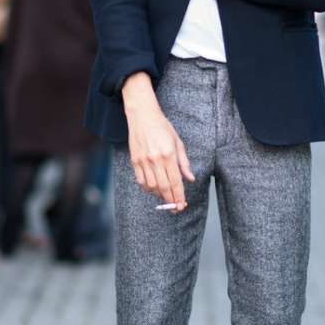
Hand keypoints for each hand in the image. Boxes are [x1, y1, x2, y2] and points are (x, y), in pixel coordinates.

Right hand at [122, 73, 194, 209]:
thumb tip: (190, 178)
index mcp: (168, 154)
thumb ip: (184, 162)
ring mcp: (143, 161)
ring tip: (166, 197)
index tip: (182, 205)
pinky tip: (154, 189)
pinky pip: (141, 181)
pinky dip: (148, 188)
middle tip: (175, 208)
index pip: (175, 181)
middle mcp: (155, 159)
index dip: (179, 196)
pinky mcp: (135, 160)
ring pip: (151, 186)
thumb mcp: (178, 142)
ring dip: (159, 195)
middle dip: (170, 200)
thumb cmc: (162, 127)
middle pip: (164, 187)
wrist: (142, 116)